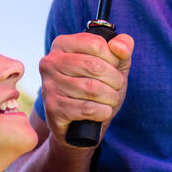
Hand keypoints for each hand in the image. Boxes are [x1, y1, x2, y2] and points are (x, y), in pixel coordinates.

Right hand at [40, 31, 133, 146]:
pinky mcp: (53, 108)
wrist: (79, 127)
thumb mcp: (113, 65)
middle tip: (116, 88)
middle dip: (115, 80)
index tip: (114, 69)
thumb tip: (120, 47)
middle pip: (95, 66)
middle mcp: (50, 62)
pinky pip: (88, 108)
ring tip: (110, 100)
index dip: (114, 60)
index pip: (97, 44)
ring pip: (93, 89)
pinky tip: (102, 112)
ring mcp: (49, 86)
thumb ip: (122, 47)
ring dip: (111, 98)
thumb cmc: (97, 88)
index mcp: (62, 44)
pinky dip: (103, 112)